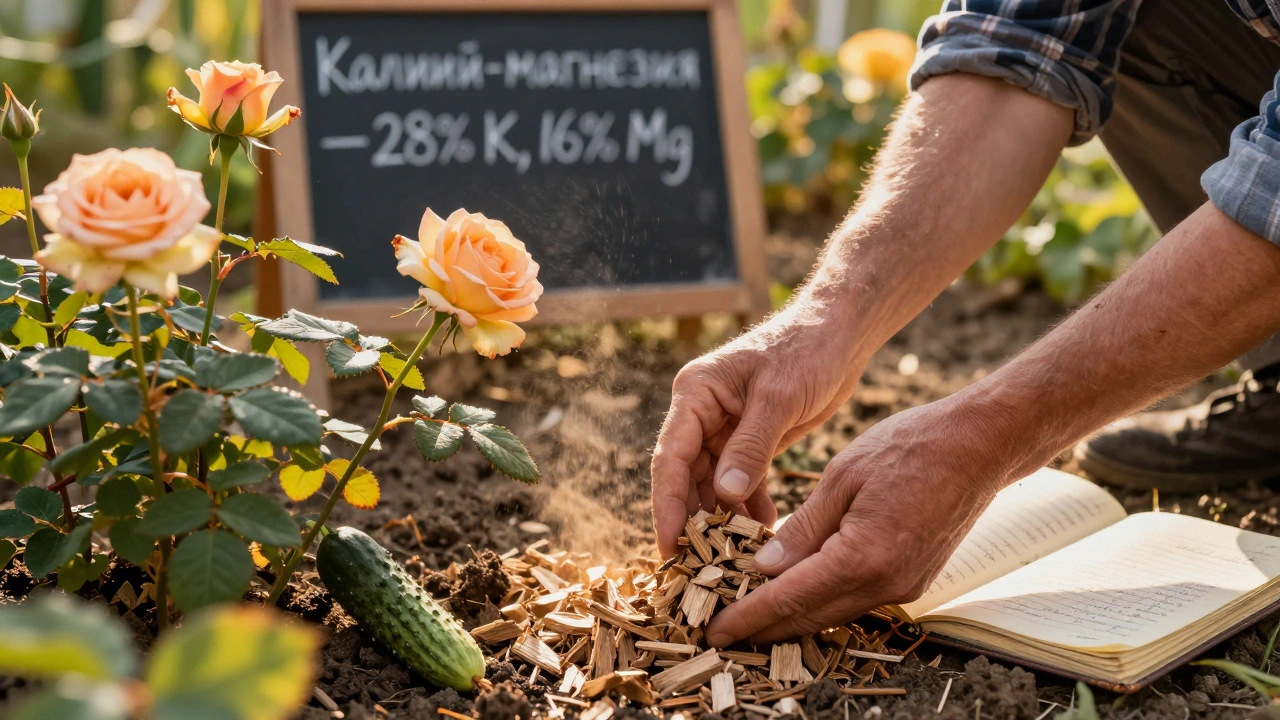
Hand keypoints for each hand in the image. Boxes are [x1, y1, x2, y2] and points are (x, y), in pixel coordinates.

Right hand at [651, 296, 865, 557]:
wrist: (840, 334)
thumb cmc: (806, 350)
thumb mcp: (779, 398)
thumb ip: (751, 447)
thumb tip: (725, 496)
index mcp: (695, 393)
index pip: (669, 457)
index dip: (666, 505)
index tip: (669, 547)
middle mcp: (701, 412)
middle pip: (684, 476)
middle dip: (690, 520)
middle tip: (696, 567)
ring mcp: (724, 428)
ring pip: (711, 484)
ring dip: (720, 518)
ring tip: (730, 557)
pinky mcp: (749, 440)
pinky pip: (740, 482)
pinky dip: (748, 506)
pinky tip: (762, 530)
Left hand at [704, 399, 1008, 645]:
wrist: (979, 447)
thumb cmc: (910, 448)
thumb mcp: (841, 477)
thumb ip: (802, 529)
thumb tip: (762, 569)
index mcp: (863, 557)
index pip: (790, 597)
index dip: (748, 616)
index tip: (714, 628)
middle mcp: (886, 583)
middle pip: (810, 617)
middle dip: (763, 627)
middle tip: (719, 629)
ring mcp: (904, 586)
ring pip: (832, 613)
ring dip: (791, 616)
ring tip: (748, 613)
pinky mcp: (912, 580)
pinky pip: (855, 599)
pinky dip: (821, 599)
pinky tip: (795, 590)